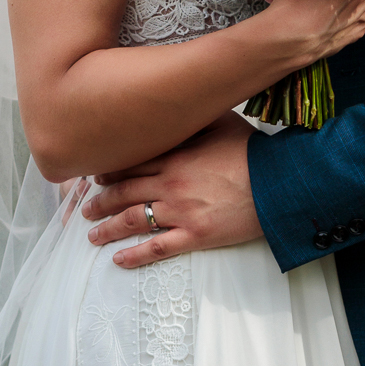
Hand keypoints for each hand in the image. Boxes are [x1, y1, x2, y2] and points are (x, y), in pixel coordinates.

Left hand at [82, 111, 260, 267]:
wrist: (278, 182)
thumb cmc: (253, 151)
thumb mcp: (222, 122)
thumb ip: (195, 118)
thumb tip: (179, 105)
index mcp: (175, 156)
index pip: (131, 163)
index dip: (109, 170)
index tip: (96, 175)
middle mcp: (170, 184)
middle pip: (124, 192)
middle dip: (100, 200)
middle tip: (86, 206)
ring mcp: (181, 212)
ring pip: (133, 220)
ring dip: (108, 228)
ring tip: (92, 234)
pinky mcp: (195, 235)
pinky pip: (157, 247)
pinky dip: (135, 255)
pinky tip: (119, 259)